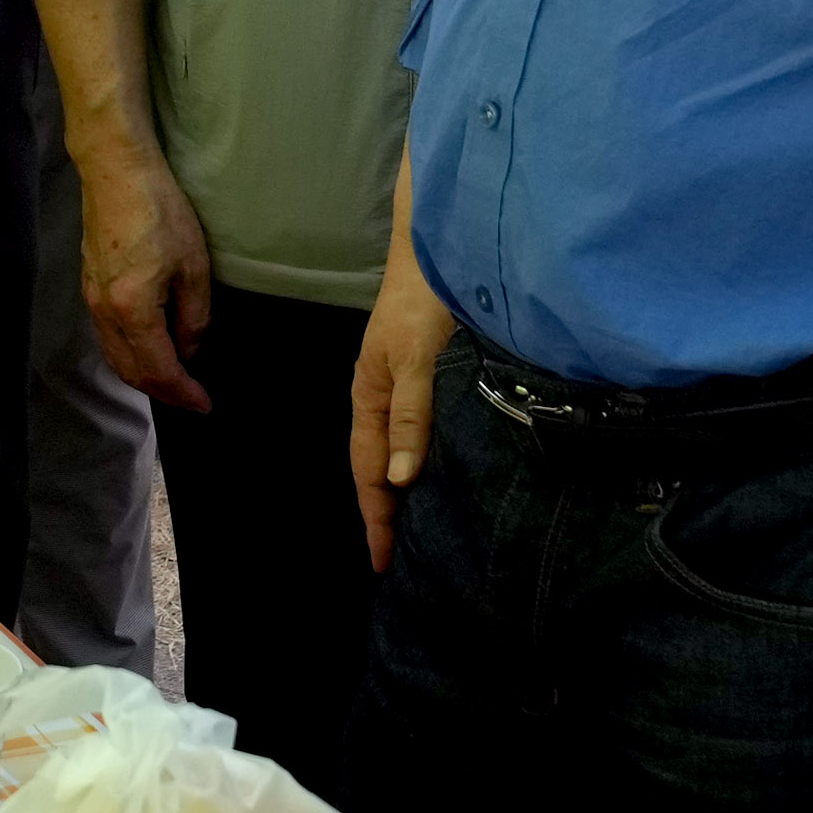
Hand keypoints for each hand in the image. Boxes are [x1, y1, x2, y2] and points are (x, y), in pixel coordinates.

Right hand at [77, 141, 216, 412]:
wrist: (116, 170)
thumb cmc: (160, 210)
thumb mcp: (193, 265)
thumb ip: (194, 315)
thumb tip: (189, 348)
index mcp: (132, 309)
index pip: (159, 369)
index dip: (184, 392)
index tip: (205, 404)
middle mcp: (104, 312)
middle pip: (131, 371)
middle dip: (163, 391)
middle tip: (192, 398)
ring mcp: (91, 299)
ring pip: (115, 357)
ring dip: (143, 376)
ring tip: (174, 380)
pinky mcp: (89, 285)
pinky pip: (107, 338)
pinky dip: (129, 355)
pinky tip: (150, 349)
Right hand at [348, 253, 454, 571]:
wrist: (439, 248)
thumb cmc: (423, 302)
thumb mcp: (417, 359)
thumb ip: (411, 416)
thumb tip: (398, 480)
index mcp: (370, 397)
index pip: (368, 472)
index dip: (376, 518)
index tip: (383, 564)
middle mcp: (383, 398)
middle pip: (379, 467)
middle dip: (386, 514)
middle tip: (404, 560)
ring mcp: (404, 387)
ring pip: (400, 452)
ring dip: (405, 492)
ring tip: (421, 530)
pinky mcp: (429, 376)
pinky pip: (420, 434)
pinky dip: (424, 463)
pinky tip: (443, 475)